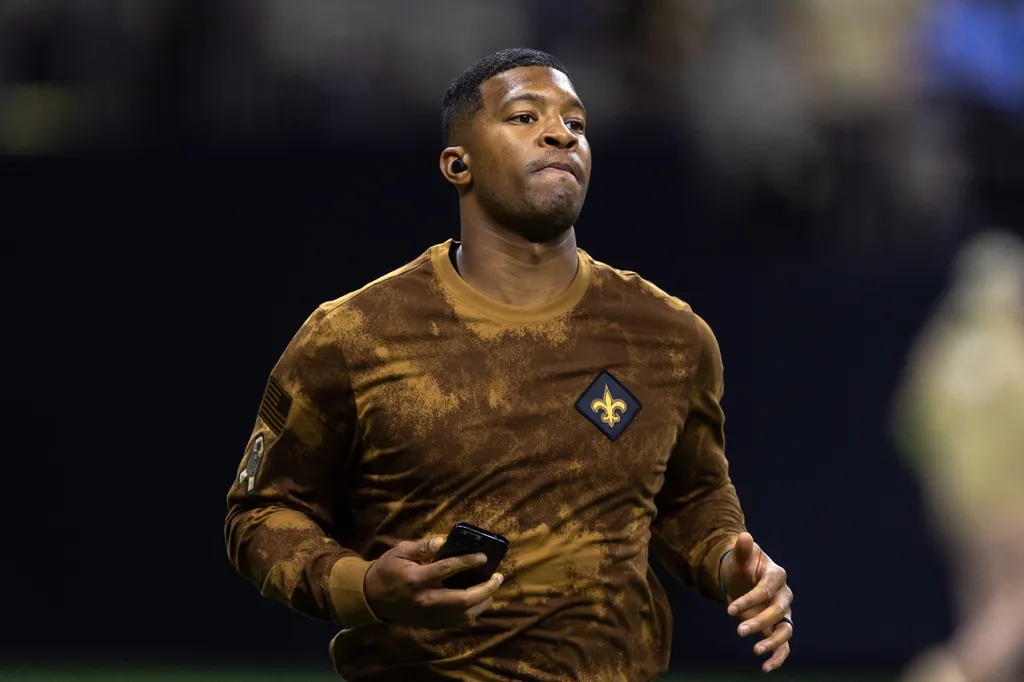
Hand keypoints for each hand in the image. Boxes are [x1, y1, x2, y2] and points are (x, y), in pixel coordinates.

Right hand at [363, 536, 503, 628]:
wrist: (372, 599)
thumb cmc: (387, 570)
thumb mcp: (399, 552)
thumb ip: (421, 547)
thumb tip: (442, 540)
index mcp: (417, 579)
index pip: (447, 569)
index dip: (468, 561)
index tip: (484, 556)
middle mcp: (426, 599)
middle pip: (463, 599)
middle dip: (486, 588)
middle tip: (499, 577)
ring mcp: (430, 615)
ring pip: (464, 615)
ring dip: (483, 602)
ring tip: (492, 588)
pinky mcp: (432, 624)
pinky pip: (458, 622)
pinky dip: (473, 612)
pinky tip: (479, 601)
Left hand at [719, 532, 793, 672]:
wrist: (742, 577)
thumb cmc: (741, 565)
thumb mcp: (739, 557)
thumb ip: (742, 549)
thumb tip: (744, 537)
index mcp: (776, 575)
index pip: (766, 590)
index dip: (749, 600)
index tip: (728, 610)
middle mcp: (784, 595)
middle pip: (777, 611)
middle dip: (759, 622)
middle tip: (738, 631)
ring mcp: (783, 612)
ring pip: (785, 630)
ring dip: (772, 642)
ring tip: (755, 650)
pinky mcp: (778, 627)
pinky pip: (784, 644)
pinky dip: (778, 656)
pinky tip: (766, 668)